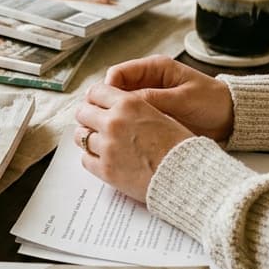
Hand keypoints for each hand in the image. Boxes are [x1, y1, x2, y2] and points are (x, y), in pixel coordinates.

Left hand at [74, 83, 194, 202]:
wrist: (187, 176)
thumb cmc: (180, 146)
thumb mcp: (160, 114)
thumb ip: (134, 108)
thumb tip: (117, 105)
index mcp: (129, 105)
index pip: (96, 92)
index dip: (94, 98)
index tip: (96, 104)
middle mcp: (114, 123)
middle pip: (83, 112)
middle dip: (88, 116)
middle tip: (94, 123)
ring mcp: (107, 147)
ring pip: (81, 136)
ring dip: (88, 137)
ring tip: (98, 142)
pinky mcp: (105, 170)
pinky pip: (86, 159)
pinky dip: (92, 158)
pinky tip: (104, 158)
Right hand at [104, 56, 233, 141]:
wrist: (230, 118)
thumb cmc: (213, 101)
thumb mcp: (183, 98)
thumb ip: (154, 99)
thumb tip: (125, 102)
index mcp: (154, 69)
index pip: (118, 73)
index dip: (107, 87)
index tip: (105, 103)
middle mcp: (147, 82)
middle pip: (114, 90)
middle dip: (106, 104)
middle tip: (102, 119)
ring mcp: (148, 99)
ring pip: (119, 106)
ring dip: (115, 116)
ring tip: (111, 130)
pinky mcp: (151, 115)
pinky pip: (131, 118)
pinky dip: (125, 126)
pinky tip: (124, 135)